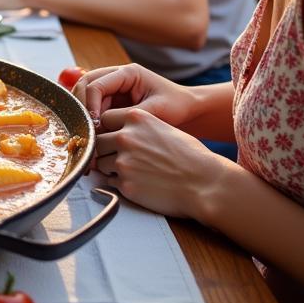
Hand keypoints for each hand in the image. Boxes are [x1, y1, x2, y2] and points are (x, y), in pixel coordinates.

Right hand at [74, 63, 194, 127]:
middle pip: (85, 84)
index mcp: (127, 73)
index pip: (96, 84)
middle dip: (81, 104)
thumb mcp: (155, 110)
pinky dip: (91, 118)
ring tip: (89, 131)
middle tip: (84, 126)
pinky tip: (95, 133)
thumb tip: (103, 125)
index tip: (94, 124)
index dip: (90, 104)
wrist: (188, 110)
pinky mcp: (113, 100)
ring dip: (84, 111)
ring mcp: (113, 87)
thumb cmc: (177, 106)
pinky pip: (95, 106)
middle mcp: (116, 76)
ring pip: (86, 94)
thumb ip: (129, 115)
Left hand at [95, 107, 228, 219]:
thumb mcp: (162, 127)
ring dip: (110, 167)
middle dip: (105, 150)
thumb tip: (116, 131)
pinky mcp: (126, 185)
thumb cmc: (190, 155)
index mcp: (135, 118)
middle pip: (98, 141)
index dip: (107, 130)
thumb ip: (137, 127)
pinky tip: (137, 183)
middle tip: (120, 157)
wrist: (205, 183)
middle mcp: (125, 137)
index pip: (104, 119)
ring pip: (100, 163)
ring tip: (132, 171)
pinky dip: (119, 183)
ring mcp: (123, 162)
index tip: (113, 137)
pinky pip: (110, 182)